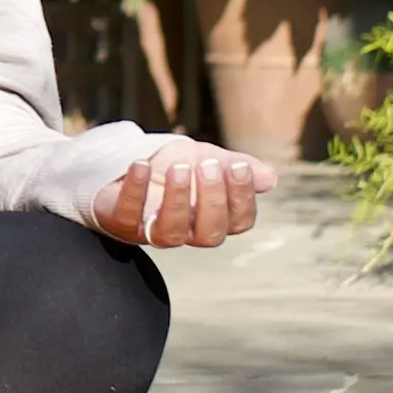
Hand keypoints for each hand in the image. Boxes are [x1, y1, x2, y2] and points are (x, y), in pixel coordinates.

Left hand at [92, 139, 274, 248]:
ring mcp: (153, 230)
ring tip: (179, 167)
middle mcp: (187, 231)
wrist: (128, 164)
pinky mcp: (121, 222)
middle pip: (209, 234)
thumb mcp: (208, 158)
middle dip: (212, 200)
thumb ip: (236, 167)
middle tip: (209, 165)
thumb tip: (270, 179)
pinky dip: (135, 189)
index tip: (238, 166)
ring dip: (177, 200)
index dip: (242, 198)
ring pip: (170, 233)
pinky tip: (141, 165)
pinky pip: (128, 214)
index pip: (239, 222)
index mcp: (214, 218)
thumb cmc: (175, 167)